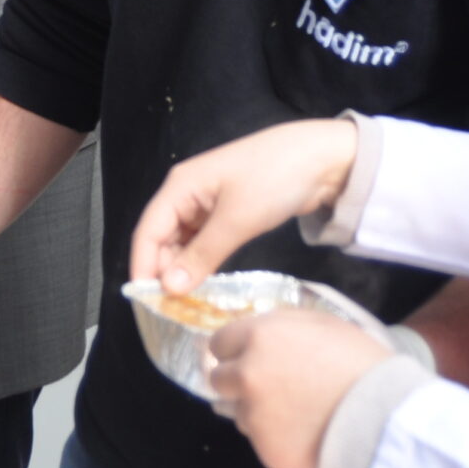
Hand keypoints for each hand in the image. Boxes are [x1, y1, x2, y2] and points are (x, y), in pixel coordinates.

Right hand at [130, 119, 359, 294]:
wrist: (324, 158)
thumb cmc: (274, 179)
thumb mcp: (237, 220)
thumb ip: (201, 255)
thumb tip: (169, 288)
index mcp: (180, 187)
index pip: (148, 231)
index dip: (143, 266)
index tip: (146, 302)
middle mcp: (187, 194)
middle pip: (162, 237)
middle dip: (163, 271)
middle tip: (171, 309)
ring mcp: (208, 202)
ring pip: (183, 241)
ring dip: (183, 268)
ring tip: (187, 302)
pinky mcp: (228, 211)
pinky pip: (203, 240)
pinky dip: (202, 261)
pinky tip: (206, 283)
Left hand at [204, 308, 392, 467]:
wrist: (386, 419)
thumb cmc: (362, 363)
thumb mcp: (323, 323)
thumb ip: (280, 325)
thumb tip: (255, 333)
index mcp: (258, 338)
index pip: (218, 343)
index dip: (235, 350)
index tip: (249, 356)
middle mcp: (246, 377)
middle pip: (219, 380)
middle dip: (238, 381)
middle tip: (271, 387)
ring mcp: (254, 418)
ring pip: (239, 413)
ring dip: (257, 412)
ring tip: (296, 412)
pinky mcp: (267, 452)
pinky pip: (263, 442)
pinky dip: (278, 439)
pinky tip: (307, 434)